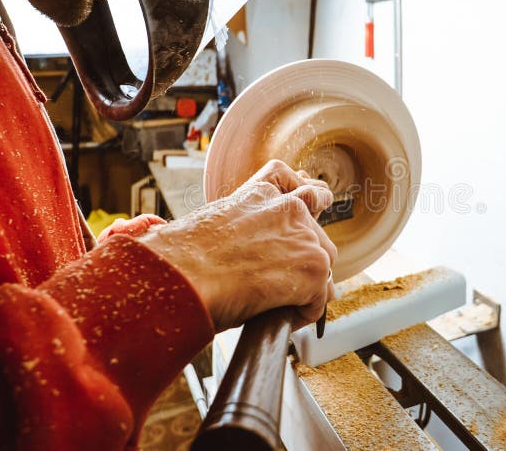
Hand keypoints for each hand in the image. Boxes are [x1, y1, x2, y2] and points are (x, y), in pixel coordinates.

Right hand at [140, 160, 336, 330]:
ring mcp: (305, 236)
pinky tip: (283, 318)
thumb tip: (246, 252)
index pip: (294, 187)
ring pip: (323, 265)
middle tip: (281, 279)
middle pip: (316, 233)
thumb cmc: (183, 259)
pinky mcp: (314, 267)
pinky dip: (305, 312)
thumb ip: (242, 230)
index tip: (304, 216)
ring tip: (279, 302)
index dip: (302, 204)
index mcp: (260, 193)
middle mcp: (288, 207)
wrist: (182, 275)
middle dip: (304, 256)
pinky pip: (320, 298)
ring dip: (306, 285)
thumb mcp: (213, 228)